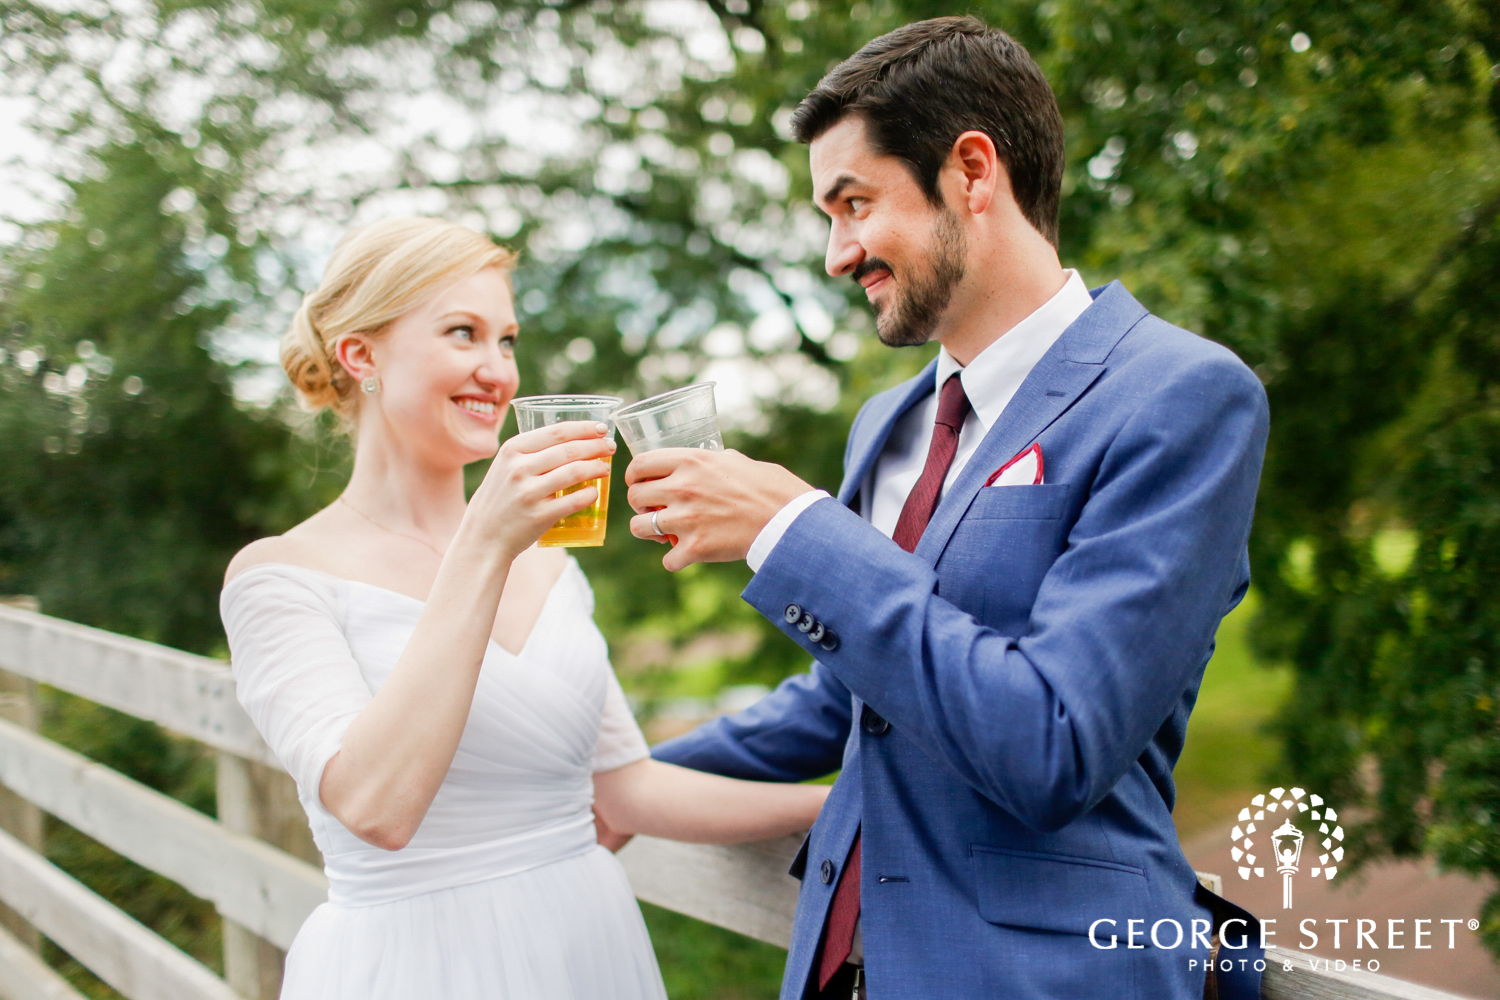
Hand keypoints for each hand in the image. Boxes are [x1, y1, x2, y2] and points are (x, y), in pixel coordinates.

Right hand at [462, 420, 614, 559]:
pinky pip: (575, 500)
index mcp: (512, 450)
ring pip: (575, 472)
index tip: (602, 429)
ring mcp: (529, 493)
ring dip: (597, 468)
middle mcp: (519, 468)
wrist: (483, 537)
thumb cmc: (500, 498)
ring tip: (605, 468)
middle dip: (596, 446)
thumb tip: (573, 439)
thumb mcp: (505, 466)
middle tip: (610, 447)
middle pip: (570, 450)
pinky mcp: (539, 516)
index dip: (585, 428)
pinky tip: (595, 491)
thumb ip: (530, 452)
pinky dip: (590, 494)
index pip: (557, 431)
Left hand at [624, 448, 812, 570]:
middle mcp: (682, 487)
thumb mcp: (735, 461)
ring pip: (639, 528)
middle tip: (655, 510)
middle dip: (641, 505)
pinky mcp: (695, 548)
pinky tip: (688, 554)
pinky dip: (676, 560)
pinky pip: (667, 559)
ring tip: (664, 534)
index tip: (638, 483)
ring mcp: (686, 519)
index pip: (640, 464)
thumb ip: (711, 461)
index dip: (633, 475)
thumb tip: (702, 462)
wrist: (788, 520)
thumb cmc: (769, 487)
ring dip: (650, 533)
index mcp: (690, 460)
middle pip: (634, 497)